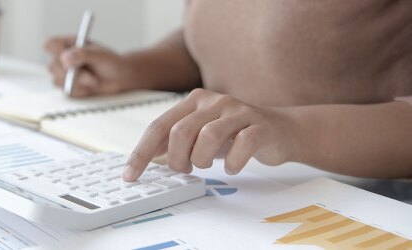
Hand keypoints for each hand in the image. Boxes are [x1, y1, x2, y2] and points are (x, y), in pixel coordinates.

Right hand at [45, 36, 141, 96]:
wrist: (120, 78)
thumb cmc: (110, 62)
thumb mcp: (99, 55)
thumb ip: (82, 54)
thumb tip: (65, 59)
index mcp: (69, 44)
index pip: (50, 45)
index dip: (54, 50)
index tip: (65, 56)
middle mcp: (63, 58)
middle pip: (52, 66)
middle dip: (70, 73)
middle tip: (89, 75)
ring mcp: (64, 74)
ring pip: (57, 80)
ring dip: (77, 82)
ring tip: (94, 80)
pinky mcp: (68, 87)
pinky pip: (66, 91)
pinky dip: (79, 90)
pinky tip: (90, 87)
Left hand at [122, 89, 300, 180]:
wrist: (282, 130)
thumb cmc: (235, 134)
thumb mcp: (199, 134)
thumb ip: (172, 140)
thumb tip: (141, 157)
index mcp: (194, 101)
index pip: (159, 126)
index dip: (141, 153)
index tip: (130, 175)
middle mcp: (214, 101)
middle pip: (180, 132)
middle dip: (176, 159)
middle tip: (184, 169)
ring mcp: (239, 112)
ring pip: (208, 137)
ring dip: (201, 160)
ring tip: (206, 165)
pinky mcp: (260, 126)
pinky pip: (242, 145)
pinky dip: (233, 163)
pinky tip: (232, 168)